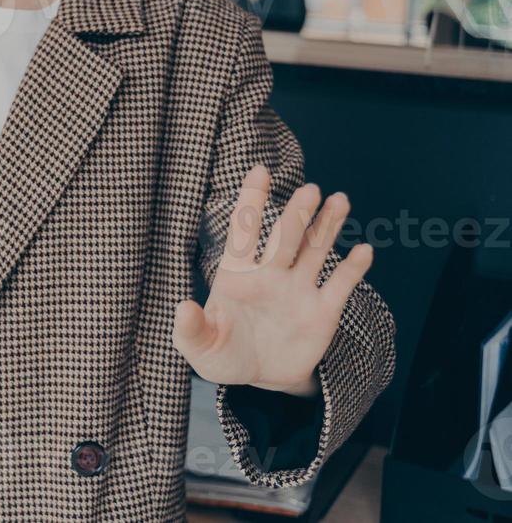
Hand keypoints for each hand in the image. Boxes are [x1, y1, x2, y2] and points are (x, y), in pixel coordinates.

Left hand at [173, 165, 373, 396]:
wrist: (257, 377)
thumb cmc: (222, 354)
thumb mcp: (199, 346)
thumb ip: (191, 328)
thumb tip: (183, 307)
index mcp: (237, 275)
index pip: (244, 231)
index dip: (251, 200)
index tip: (260, 170)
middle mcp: (270, 274)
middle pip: (286, 237)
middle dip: (297, 214)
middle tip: (311, 190)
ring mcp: (298, 290)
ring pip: (316, 250)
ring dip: (328, 226)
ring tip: (340, 200)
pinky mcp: (322, 312)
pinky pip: (340, 285)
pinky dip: (354, 269)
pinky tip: (364, 251)